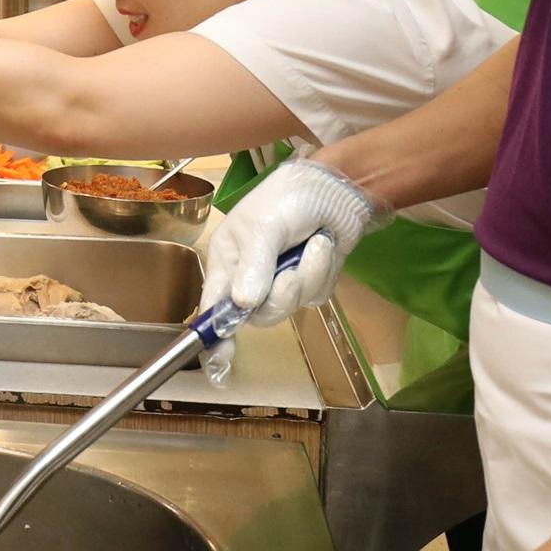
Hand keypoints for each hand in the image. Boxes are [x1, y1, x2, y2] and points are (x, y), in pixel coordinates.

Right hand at [198, 158, 386, 382]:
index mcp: (229, 261)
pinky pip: (315, 295)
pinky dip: (323, 271)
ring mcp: (281, 282)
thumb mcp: (264, 226)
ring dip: (307, 275)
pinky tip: (323, 246)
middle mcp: (251, 277)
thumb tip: (242, 304)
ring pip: (290, 306)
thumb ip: (254, 266)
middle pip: (259, 314)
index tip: (219, 361)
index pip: (215, 306)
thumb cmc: (287, 199)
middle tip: (291, 273)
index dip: (215, 335)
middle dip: (280, 295)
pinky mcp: (309, 284)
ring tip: (314, 244)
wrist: (335, 188)